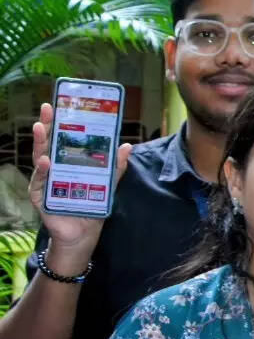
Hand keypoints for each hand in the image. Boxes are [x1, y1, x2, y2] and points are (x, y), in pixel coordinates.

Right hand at [28, 103, 131, 270]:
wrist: (84, 233)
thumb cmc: (92, 206)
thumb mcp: (107, 184)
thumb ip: (115, 166)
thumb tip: (127, 145)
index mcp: (67, 163)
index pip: (61, 139)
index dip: (60, 123)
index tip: (60, 104)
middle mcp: (53, 169)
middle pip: (48, 144)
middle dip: (47, 126)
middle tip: (48, 109)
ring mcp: (44, 181)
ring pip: (40, 158)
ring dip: (40, 143)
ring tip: (40, 127)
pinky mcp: (40, 196)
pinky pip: (40, 181)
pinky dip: (43, 170)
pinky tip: (46, 161)